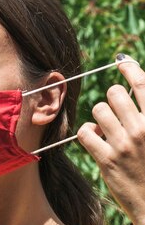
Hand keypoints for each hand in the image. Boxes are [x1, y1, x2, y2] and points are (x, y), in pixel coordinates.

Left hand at [78, 57, 144, 224]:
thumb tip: (137, 91)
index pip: (143, 84)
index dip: (130, 70)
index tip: (122, 64)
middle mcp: (143, 129)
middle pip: (115, 93)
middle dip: (113, 99)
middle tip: (116, 111)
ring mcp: (124, 144)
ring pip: (99, 110)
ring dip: (100, 117)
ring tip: (107, 128)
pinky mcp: (107, 160)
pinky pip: (86, 133)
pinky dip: (88, 134)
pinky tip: (96, 141)